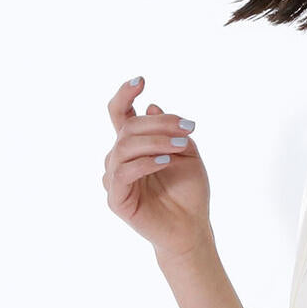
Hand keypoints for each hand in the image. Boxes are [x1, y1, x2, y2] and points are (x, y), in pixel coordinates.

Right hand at [104, 76, 212, 258]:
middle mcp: (119, 158)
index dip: (125, 94)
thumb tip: (152, 106)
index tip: (141, 80)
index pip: (120, 114)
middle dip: (159, 123)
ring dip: (155, 142)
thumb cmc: (189, 191)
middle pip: (128, 128)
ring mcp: (114, 178)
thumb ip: (171, 132)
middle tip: (188, 127)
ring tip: (181, 146)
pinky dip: (145, 163)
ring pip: (125, 147)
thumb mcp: (187, 154)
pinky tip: (165, 162)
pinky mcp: (116, 198)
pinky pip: (123, 173)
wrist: (192, 227)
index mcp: (134, 145)